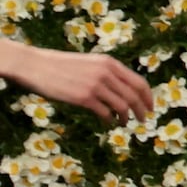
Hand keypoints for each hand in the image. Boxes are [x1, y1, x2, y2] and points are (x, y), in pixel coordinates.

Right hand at [0, 47, 154, 122]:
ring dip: (126, 118)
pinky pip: (106, 113)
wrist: (35, 65)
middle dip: (142, 110)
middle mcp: (106, 73)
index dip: (148, 97)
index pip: (139, 82)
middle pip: (134, 96)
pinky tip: (108, 122)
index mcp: (110, 63)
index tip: (150, 107)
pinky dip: (110, 120)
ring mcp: (95, 85)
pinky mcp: (84, 97)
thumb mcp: (90, 63)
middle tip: (143, 120)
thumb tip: (124, 91)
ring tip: (124, 123)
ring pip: (123, 106)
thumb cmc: (61, 66)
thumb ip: (108, 73)